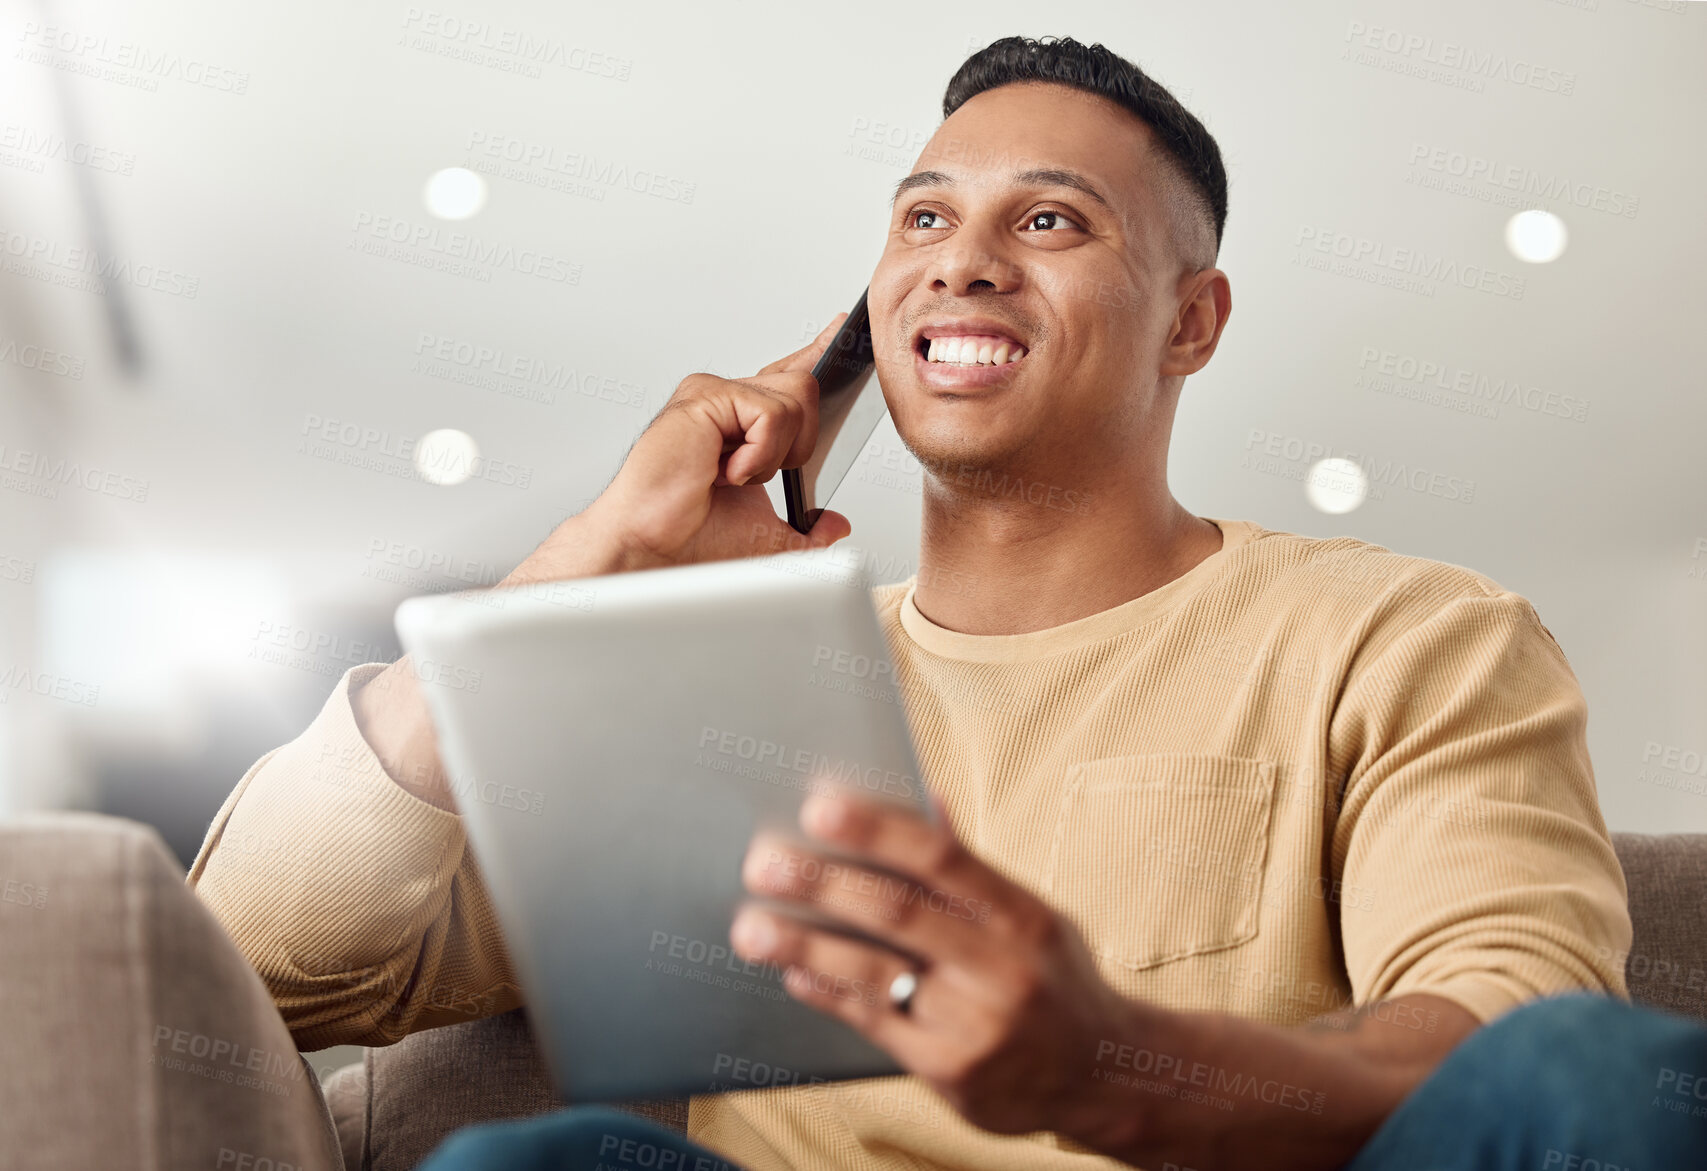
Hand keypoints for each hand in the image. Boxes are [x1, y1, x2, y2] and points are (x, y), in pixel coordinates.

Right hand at [510, 316, 856, 584]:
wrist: (649, 543)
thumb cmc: (687, 533)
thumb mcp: (768, 536)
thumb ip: (807, 531)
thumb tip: (836, 525)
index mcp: (740, 419)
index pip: (787, 375)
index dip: (817, 353)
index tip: (841, 331)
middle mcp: (726, 399)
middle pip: (804, 385)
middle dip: (801, 442)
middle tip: (752, 475)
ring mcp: (713, 394)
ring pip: (796, 395)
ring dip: (776, 452)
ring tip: (733, 474)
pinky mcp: (705, 397)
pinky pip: (770, 413)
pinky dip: (759, 453)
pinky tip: (725, 470)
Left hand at [729, 788, 1142, 1146]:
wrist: (1101, 1076)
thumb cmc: (1053, 979)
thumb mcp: (1032, 916)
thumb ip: (971, 868)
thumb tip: (927, 797)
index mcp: (1024, 916)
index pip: (944, 859)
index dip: (878, 829)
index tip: (820, 806)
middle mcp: (1003, 969)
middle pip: (898, 913)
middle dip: (822, 883)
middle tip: (764, 862)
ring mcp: (975, 1025)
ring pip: (873, 974)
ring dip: (804, 944)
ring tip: (751, 926)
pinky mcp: (949, 1072)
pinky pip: (872, 1023)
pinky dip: (827, 991)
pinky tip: (794, 970)